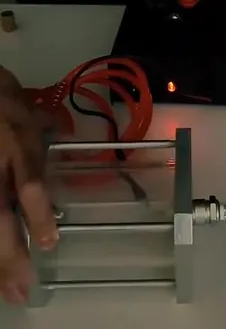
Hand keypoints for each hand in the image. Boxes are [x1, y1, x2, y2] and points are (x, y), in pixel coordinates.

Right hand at [0, 67, 57, 303]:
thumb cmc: (1, 94)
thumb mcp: (28, 109)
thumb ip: (42, 130)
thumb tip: (59, 143)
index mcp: (18, 143)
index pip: (28, 182)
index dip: (37, 213)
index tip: (49, 242)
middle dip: (10, 255)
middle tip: (23, 290)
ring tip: (6, 291)